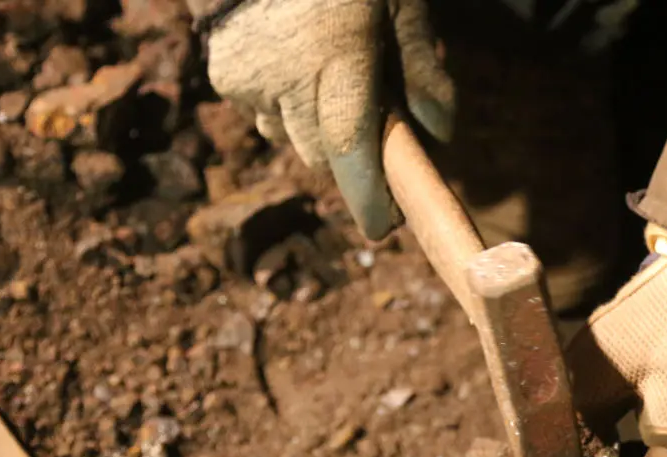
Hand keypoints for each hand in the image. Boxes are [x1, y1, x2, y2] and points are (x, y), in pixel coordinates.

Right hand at [206, 0, 453, 238]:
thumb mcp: (398, 2)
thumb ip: (421, 66)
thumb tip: (439, 134)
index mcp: (337, 52)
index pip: (350, 146)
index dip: (368, 196)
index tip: (385, 225)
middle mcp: (288, 75)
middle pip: (324, 156)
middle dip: (350, 153)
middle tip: (372, 122)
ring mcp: (251, 79)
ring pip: (292, 140)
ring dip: (313, 128)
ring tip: (327, 78)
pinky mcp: (226, 78)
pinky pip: (263, 116)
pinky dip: (282, 105)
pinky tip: (292, 62)